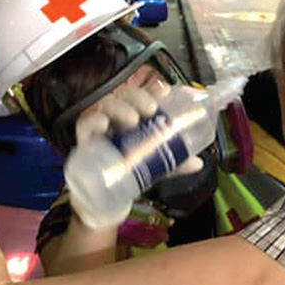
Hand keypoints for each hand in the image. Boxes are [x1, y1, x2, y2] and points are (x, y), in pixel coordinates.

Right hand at [71, 81, 202, 228]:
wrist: (109, 194)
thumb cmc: (133, 168)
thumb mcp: (157, 164)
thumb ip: (176, 163)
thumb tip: (198, 162)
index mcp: (138, 116)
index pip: (145, 95)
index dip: (154, 90)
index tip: (166, 92)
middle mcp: (119, 116)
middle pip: (127, 96)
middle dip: (139, 98)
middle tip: (151, 109)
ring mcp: (102, 125)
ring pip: (108, 105)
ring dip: (120, 108)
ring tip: (132, 120)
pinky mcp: (86, 138)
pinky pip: (86, 124)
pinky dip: (94, 121)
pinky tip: (103, 124)